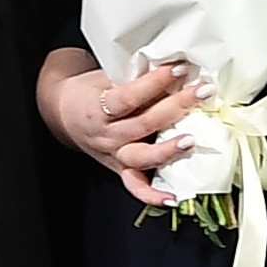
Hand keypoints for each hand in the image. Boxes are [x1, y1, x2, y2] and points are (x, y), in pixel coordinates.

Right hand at [38, 47, 197, 203]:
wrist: (64, 113)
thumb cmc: (90, 92)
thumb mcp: (105, 77)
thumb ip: (133, 77)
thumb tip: (173, 69)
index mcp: (98, 108)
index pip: (130, 97)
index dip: (156, 82)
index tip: (179, 69)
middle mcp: (106, 135)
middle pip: (143, 123)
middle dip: (176, 106)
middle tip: (202, 92)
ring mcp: (113, 155)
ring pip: (142, 157)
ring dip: (168, 150)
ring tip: (191, 141)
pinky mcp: (120, 169)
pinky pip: (136, 186)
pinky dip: (152, 195)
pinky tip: (172, 198)